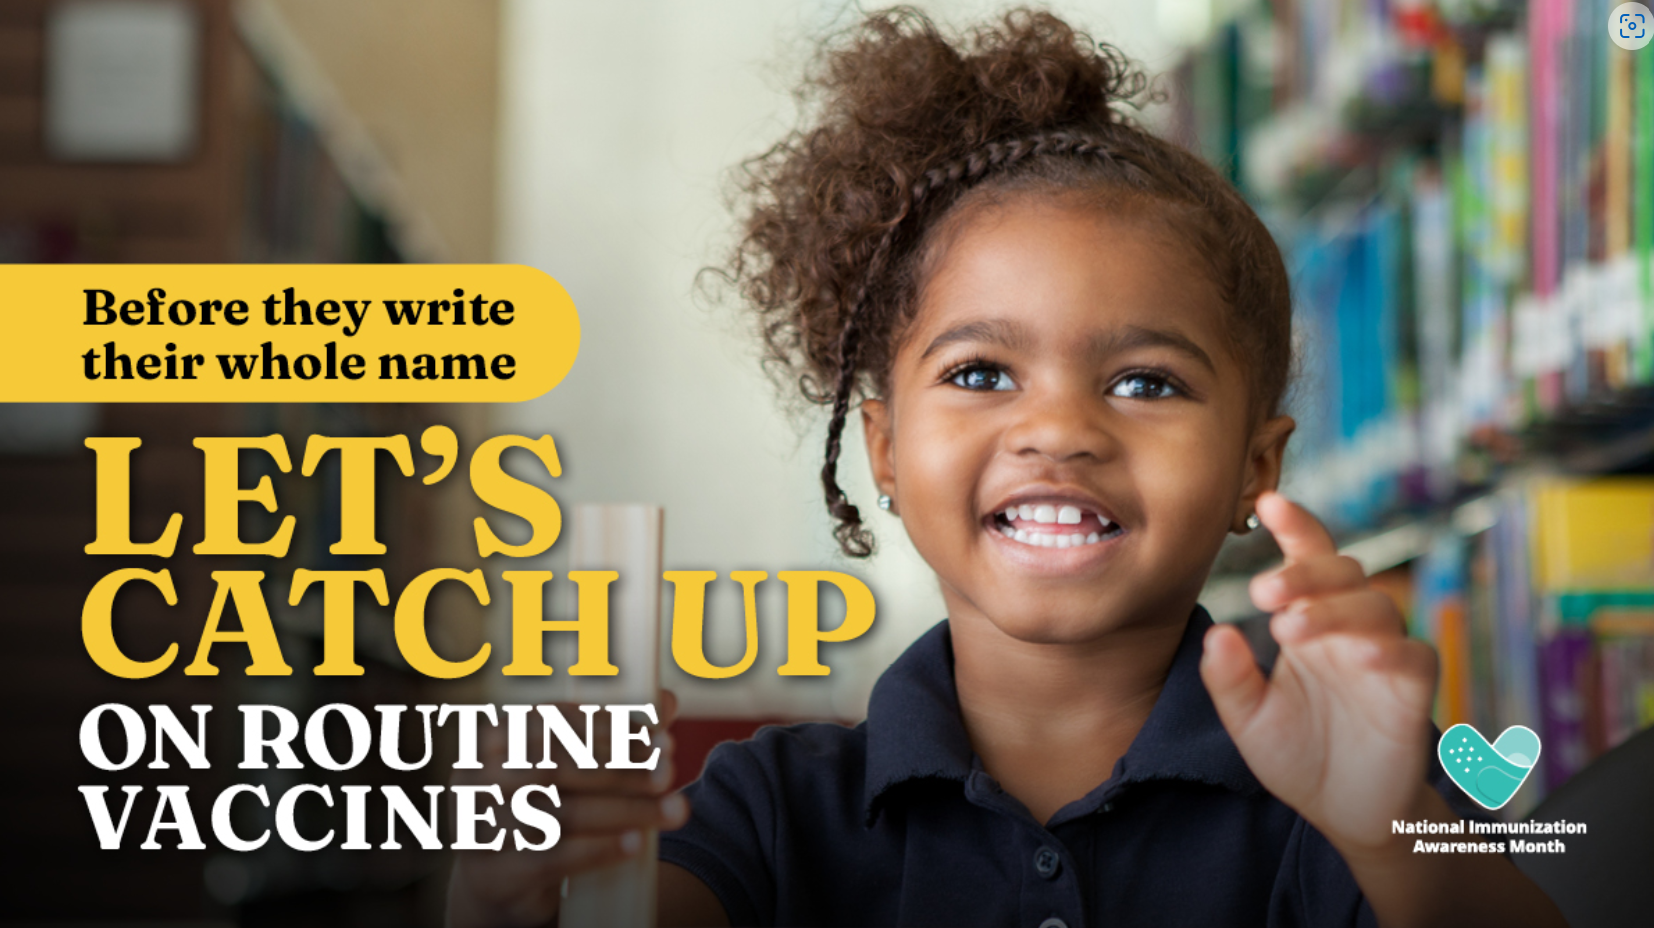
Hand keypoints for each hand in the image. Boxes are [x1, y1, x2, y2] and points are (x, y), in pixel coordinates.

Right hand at [448, 690, 690, 927]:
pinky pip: (553, 858)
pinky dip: (599, 848)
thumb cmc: (540, 810)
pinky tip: (636, 843)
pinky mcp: (494, 874)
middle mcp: (477, 780)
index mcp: (492, 741)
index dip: (608, 727)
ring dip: (624, 809)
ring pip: (561, 812)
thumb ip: (613, 737)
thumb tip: (667, 701)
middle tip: (669, 771)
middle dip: (621, 767)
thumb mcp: (568, 771)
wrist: (497, 883)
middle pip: (557, 766)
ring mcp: (479, 828)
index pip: (551, 722)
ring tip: (672, 809)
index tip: (658, 738)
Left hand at [1199, 492, 1438, 854]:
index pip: (1307, 560)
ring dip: (1333, 609)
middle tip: (1264, 591)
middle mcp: (1348, 628)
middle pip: (1342, 572)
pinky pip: (1413, 655)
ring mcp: (1384, 654)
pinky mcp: (1413, 689)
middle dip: (1305, 572)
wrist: (1343, 811)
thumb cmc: (1297, 753)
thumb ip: (1229, 680)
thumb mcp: (1248, 720)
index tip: (1268, 502)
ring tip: (1289, 628)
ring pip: (1376, 605)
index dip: (1296, 527)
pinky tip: (1360, 656)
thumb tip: (1218, 633)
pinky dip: (1390, 650)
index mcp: (1308, 621)